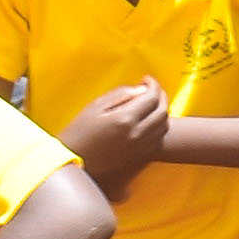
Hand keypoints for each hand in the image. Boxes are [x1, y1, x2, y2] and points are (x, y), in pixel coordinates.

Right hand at [60, 81, 174, 193]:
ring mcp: (140, 147)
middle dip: (161, 96)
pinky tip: (149, 121)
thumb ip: (120, 94)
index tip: (145, 79)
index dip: (153, 84)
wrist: (73, 158)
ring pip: (164, 126)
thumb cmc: (80, 129)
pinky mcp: (139, 156)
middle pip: (163, 111)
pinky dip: (159, 126)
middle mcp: (137, 134)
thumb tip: (142, 89)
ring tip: (151, 104)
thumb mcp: (96, 105)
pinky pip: (158, 139)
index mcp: (125, 119)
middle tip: (151, 90)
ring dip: (162, 111)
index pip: (152, 97)